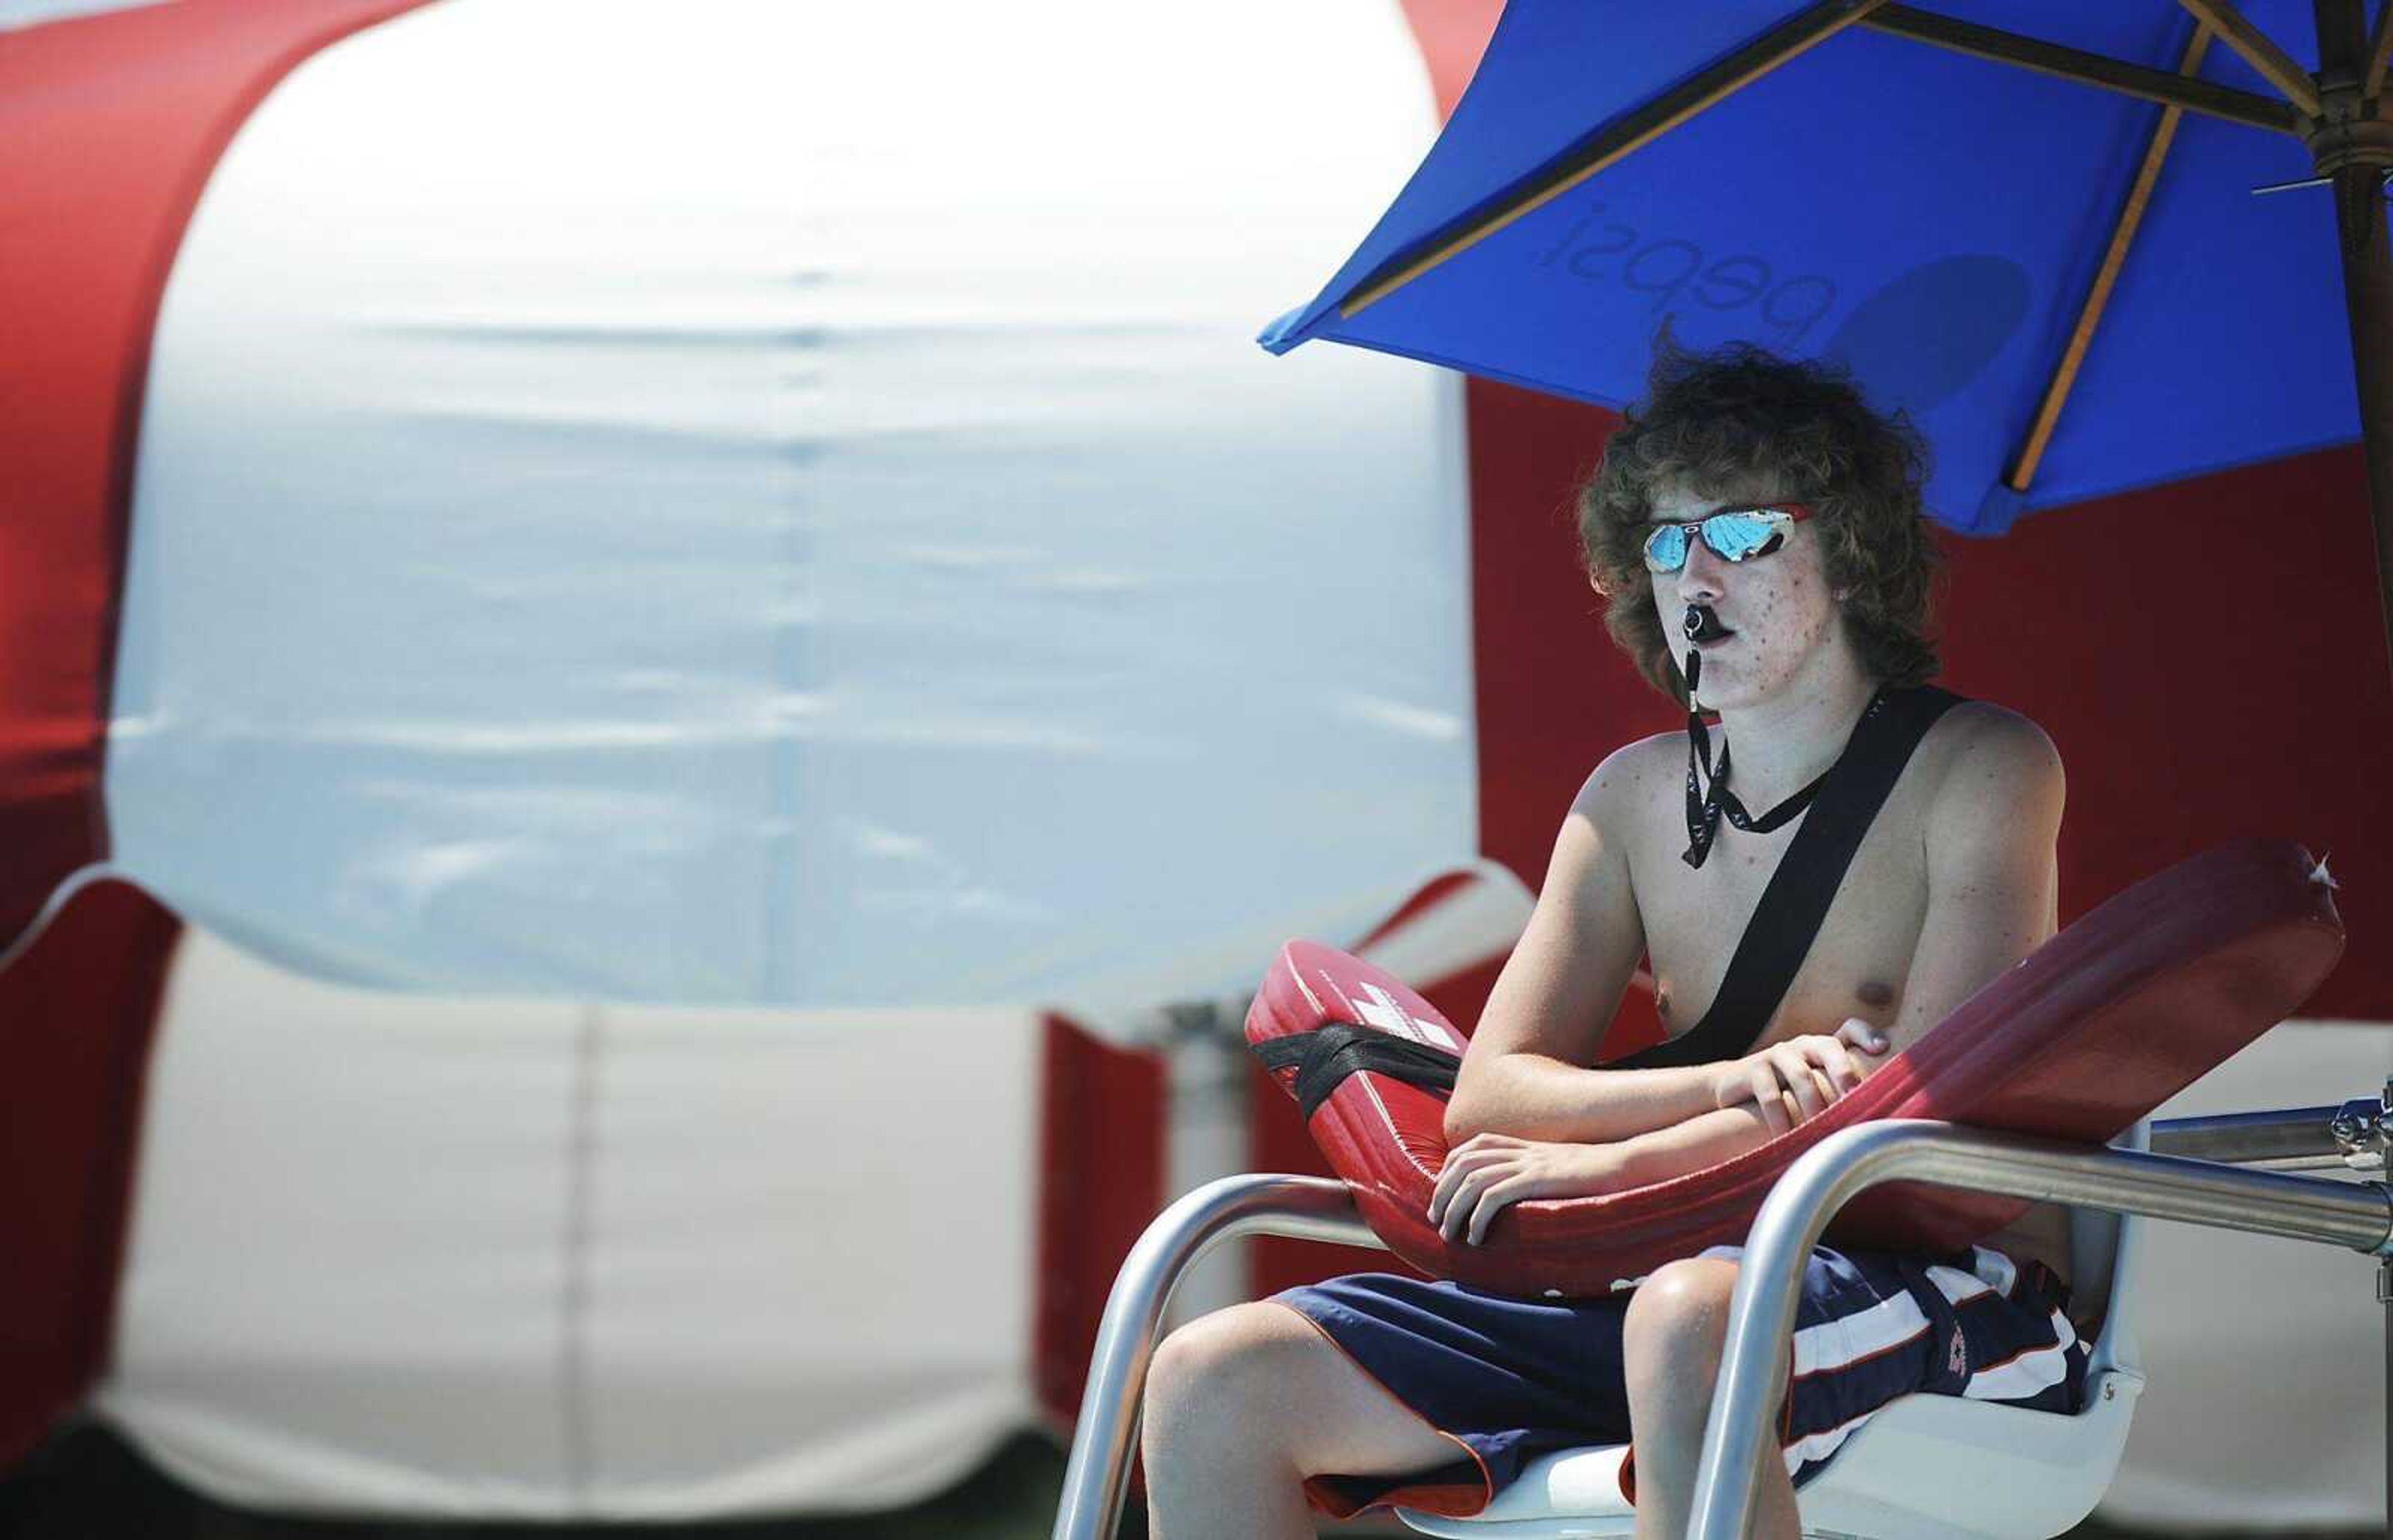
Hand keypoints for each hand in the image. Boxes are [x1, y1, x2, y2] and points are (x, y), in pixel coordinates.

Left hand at [1427, 1133, 1621, 1245]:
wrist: (1625, 1168)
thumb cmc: (1594, 1176)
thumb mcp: (1555, 1170)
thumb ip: (1531, 1175)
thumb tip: (1511, 1198)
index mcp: (1522, 1145)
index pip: (1469, 1148)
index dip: (1448, 1171)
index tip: (1441, 1196)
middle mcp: (1520, 1150)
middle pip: (1463, 1163)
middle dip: (1442, 1192)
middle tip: (1436, 1221)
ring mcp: (1529, 1163)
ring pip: (1472, 1180)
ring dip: (1454, 1209)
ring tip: (1450, 1234)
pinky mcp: (1539, 1180)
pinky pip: (1495, 1195)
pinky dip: (1478, 1217)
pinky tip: (1477, 1237)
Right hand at [1712, 1018, 1888, 1135]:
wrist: (1737, 1087)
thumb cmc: (1788, 1092)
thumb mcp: (1816, 1085)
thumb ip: (1842, 1092)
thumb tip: (1885, 1119)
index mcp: (1823, 1046)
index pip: (1850, 1029)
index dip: (1866, 1034)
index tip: (1882, 1048)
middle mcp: (1803, 1045)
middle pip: (1828, 1046)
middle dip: (1844, 1071)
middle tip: (1855, 1099)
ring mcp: (1777, 1054)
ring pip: (1800, 1074)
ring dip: (1813, 1105)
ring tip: (1822, 1131)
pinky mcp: (1752, 1069)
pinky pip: (1769, 1094)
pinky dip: (1780, 1119)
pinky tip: (1787, 1139)